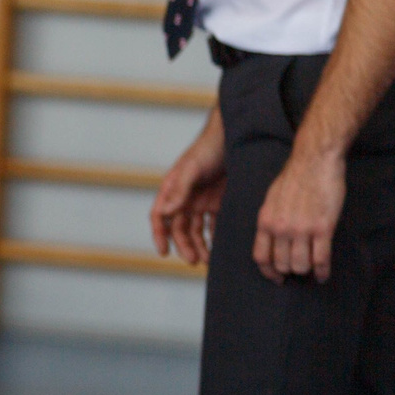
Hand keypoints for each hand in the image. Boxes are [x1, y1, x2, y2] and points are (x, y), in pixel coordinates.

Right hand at [149, 111, 226, 265]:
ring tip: (209, 260)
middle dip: (185, 246)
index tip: (163, 253)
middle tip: (195, 260)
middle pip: (179, 228)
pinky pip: (214, 224)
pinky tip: (223, 247)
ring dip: (200, 245)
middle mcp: (184, 197)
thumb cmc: (209, 147)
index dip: (159, 235)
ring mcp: (201, 200)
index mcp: (172, 190)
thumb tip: (166, 212)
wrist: (236, 135)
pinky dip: (216, 236)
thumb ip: (179, 190)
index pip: (159, 217)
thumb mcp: (192, 168)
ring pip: (196, 230)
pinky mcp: (218, 201)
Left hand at [254, 146, 345, 282]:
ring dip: (306, 271)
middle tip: (299, 271)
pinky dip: (323, 271)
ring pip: (301, 265)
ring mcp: (302, 229)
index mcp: (265, 221)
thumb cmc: (294, 178)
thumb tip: (270, 241)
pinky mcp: (323, 228)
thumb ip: (270, 221)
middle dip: (291, 271)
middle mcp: (281, 228)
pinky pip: (321, 259)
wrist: (315, 160)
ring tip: (311, 270)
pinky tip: (323, 274)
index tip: (276, 278)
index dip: (269, 272)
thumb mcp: (271, 200)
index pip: (261, 257)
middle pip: (282, 264)